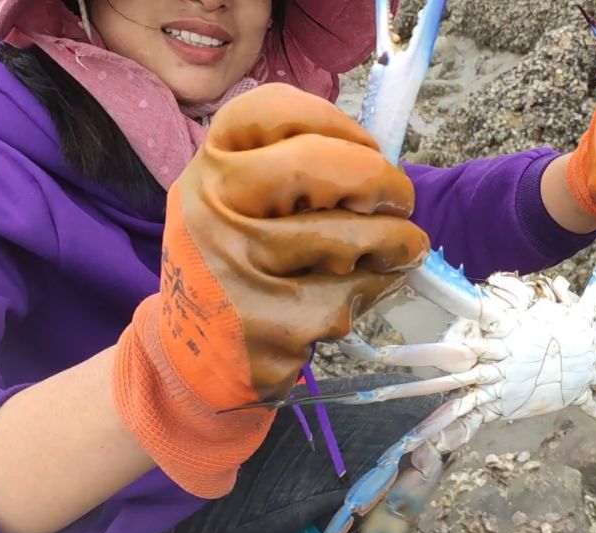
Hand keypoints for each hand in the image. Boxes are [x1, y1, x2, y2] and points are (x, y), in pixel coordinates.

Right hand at [113, 83, 429, 497]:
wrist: (190, 358)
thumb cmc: (230, 264)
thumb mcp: (231, 203)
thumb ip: (285, 172)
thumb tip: (379, 168)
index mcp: (207, 171)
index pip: (271, 111)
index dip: (336, 123)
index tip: (367, 148)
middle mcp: (214, 213)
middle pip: (316, 166)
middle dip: (380, 180)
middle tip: (402, 199)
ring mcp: (242, 273)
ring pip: (347, 238)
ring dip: (396, 241)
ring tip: (405, 246)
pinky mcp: (276, 327)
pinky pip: (352, 293)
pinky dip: (376, 288)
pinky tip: (365, 289)